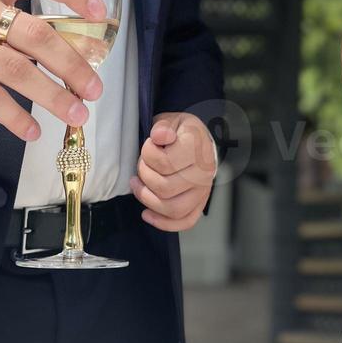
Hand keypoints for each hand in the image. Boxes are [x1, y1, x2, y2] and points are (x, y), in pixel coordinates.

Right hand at [0, 0, 105, 140]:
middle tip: (95, 89)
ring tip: (77, 114)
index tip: (100, 14)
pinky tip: (32, 130)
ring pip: (16, 70)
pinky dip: (15, 116)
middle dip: (72, 64)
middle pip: (35, 34)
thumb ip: (18, 22)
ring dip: (52, 95)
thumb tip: (78, 51)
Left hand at [131, 112, 216, 232]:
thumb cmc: (180, 132)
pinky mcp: (200, 204)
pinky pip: (185, 221)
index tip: (147, 146)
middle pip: (165, 188)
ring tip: (138, 185)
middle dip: (144, 176)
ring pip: (172, 208)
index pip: (165, 163)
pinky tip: (147, 214)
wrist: (198, 141)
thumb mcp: (171, 120)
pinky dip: (163, 222)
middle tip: (141, 165)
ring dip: (147, 198)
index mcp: (197, 149)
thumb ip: (163, 126)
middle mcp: (204, 173)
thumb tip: (159, 135)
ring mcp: (203, 191)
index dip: (147, 154)